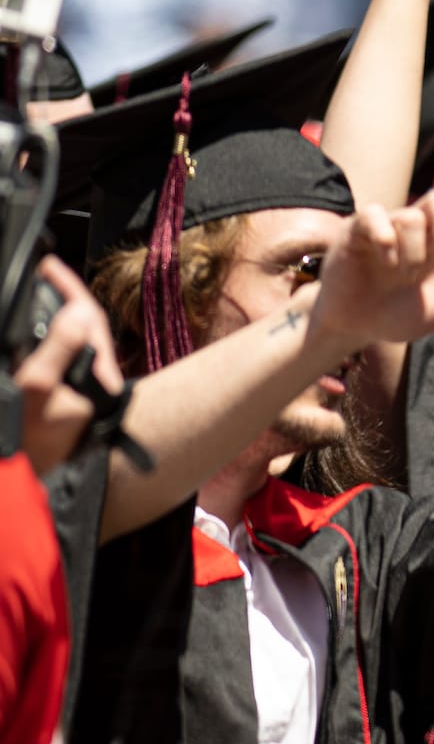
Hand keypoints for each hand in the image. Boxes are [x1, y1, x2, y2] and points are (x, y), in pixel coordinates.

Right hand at [10, 257, 124, 477]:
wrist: (25, 476)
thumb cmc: (32, 438)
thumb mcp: (37, 388)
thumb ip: (60, 349)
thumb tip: (77, 311)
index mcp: (99, 377)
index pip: (90, 318)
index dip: (70, 288)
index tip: (50, 266)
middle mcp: (95, 380)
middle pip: (83, 324)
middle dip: (63, 296)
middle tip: (42, 274)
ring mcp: (82, 387)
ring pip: (73, 340)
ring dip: (56, 315)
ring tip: (39, 294)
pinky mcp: (67, 395)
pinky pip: (60, 356)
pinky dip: (49, 337)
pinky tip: (35, 331)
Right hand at [310, 112, 433, 353]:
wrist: (361, 324)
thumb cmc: (403, 309)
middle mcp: (413, 217)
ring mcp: (385, 221)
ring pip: (412, 220)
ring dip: (413, 259)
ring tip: (399, 276)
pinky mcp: (356, 229)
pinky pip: (378, 221)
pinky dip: (388, 245)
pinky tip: (383, 262)